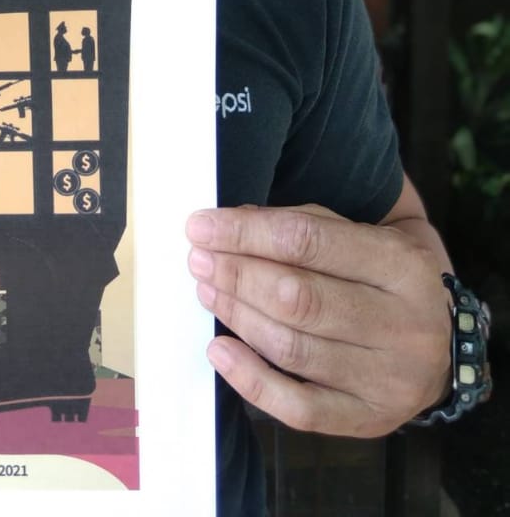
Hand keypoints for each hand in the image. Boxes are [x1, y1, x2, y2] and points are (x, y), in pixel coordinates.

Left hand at [186, 204, 451, 436]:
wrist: (445, 345)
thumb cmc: (386, 279)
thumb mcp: (364, 236)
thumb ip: (304, 226)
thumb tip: (233, 223)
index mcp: (401, 265)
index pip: (308, 241)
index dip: (246, 233)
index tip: (201, 226)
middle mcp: (402, 325)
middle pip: (298, 298)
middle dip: (236, 274)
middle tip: (198, 259)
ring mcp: (387, 379)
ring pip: (292, 348)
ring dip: (237, 316)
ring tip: (206, 290)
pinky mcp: (368, 420)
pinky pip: (299, 408)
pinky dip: (251, 380)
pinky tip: (220, 351)